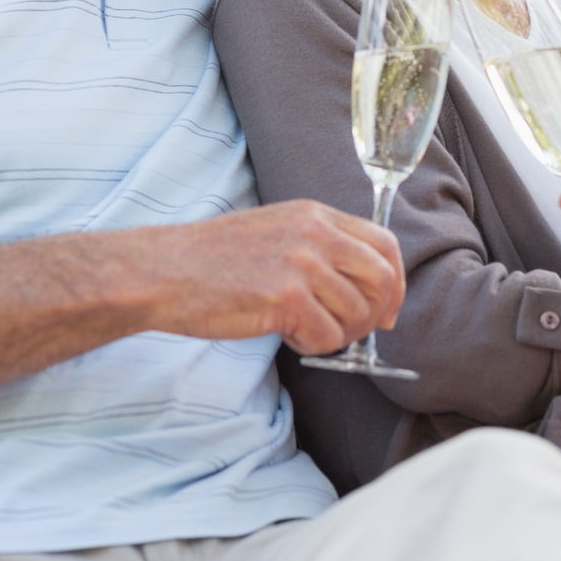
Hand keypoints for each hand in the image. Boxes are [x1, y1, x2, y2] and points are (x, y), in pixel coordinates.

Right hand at [135, 200, 405, 357]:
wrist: (165, 270)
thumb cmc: (214, 259)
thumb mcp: (277, 231)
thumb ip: (320, 247)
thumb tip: (365, 285)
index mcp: (316, 215)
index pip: (385, 245)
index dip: (395, 283)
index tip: (387, 310)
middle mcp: (315, 234)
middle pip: (382, 281)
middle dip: (377, 316)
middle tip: (353, 334)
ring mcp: (301, 264)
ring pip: (357, 315)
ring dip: (338, 334)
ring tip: (303, 328)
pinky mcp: (285, 297)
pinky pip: (327, 337)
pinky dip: (312, 345)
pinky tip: (284, 333)